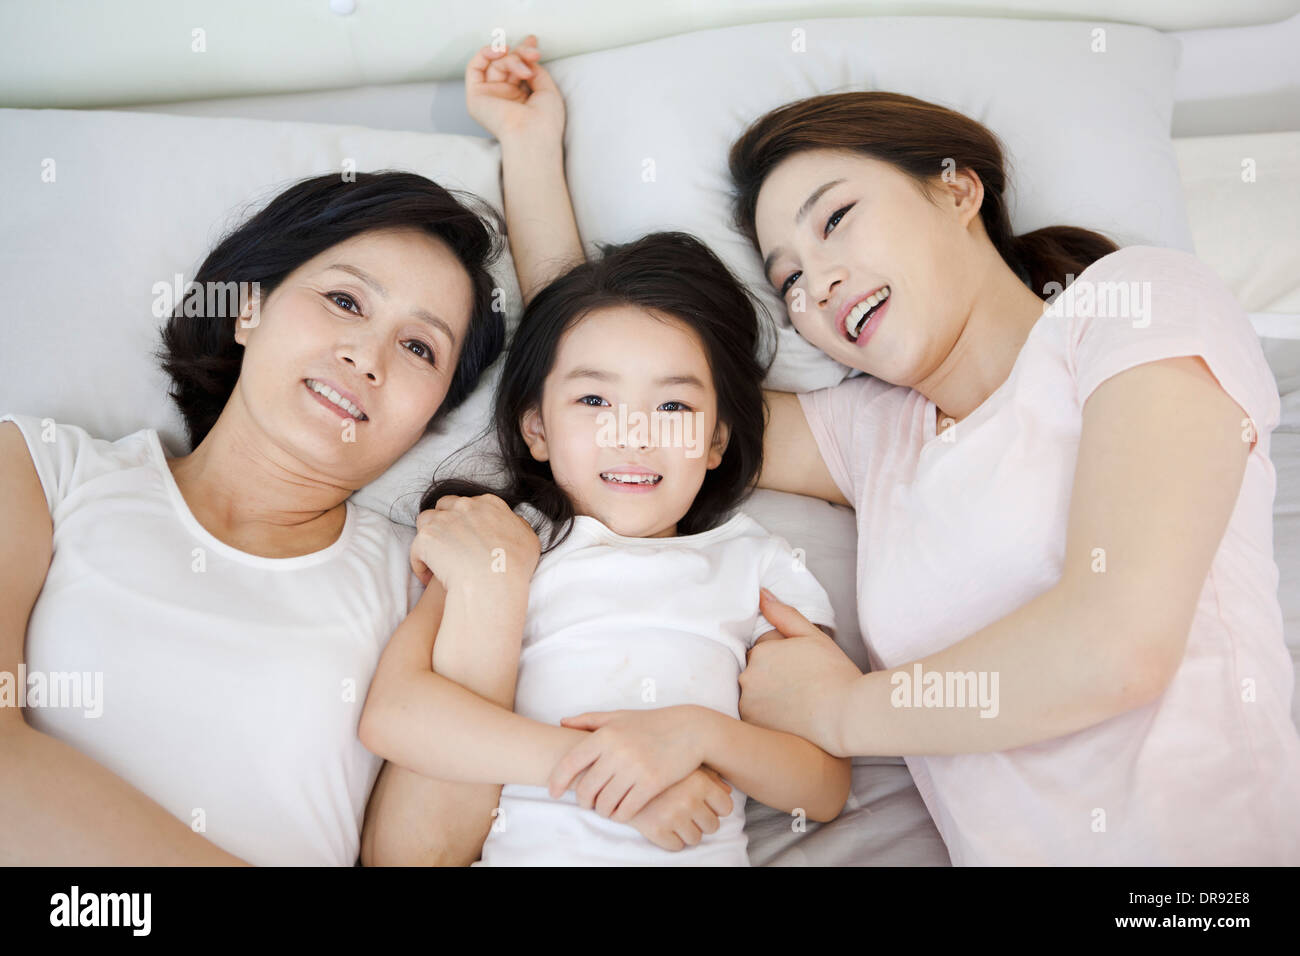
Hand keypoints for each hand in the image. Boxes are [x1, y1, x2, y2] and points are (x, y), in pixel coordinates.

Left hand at [409, 494, 539, 594]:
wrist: (493, 581)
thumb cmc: (515, 565)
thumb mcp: (529, 538)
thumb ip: (518, 526)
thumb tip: (513, 523)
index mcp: (489, 504)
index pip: (470, 503)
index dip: (466, 520)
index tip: (468, 536)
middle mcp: (464, 506)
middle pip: (445, 506)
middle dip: (445, 522)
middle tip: (450, 545)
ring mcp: (443, 520)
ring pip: (426, 520)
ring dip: (430, 536)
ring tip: (436, 557)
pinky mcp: (426, 538)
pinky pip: (416, 549)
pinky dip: (421, 563)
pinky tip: (430, 577)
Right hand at [465, 34, 565, 144]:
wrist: (533, 135)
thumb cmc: (545, 121)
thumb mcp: (546, 89)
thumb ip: (534, 69)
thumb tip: (526, 57)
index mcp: (521, 98)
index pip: (517, 68)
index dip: (524, 52)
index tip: (533, 42)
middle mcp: (504, 97)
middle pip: (507, 63)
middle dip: (521, 53)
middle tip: (534, 54)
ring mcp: (490, 97)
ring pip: (495, 64)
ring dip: (511, 59)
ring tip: (524, 70)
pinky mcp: (476, 97)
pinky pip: (474, 68)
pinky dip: (484, 54)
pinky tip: (498, 51)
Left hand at [548, 705, 708, 821]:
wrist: (690, 730)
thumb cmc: (652, 723)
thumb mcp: (619, 716)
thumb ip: (589, 720)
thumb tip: (562, 722)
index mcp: (605, 734)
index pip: (570, 762)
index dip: (557, 781)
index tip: (554, 792)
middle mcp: (617, 751)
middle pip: (586, 788)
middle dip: (583, 801)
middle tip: (588, 803)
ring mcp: (635, 768)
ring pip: (605, 803)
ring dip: (602, 811)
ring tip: (605, 808)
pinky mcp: (652, 783)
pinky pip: (627, 810)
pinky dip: (620, 816)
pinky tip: (621, 812)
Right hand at [624, 767, 734, 851]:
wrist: (620, 773)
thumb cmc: (657, 766)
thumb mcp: (684, 764)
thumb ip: (709, 776)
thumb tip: (727, 792)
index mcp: (699, 782)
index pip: (726, 807)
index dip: (716, 808)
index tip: (704, 804)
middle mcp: (689, 800)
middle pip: (712, 826)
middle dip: (701, 821)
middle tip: (686, 812)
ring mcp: (672, 816)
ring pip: (695, 838)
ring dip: (686, 831)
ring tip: (674, 817)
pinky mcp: (656, 830)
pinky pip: (676, 846)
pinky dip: (671, 839)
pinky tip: (663, 824)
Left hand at [739, 589, 860, 754]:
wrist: (846, 716)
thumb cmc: (835, 676)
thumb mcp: (813, 636)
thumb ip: (784, 614)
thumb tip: (761, 595)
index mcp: (761, 650)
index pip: (763, 650)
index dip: (784, 659)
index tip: (801, 669)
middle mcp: (748, 675)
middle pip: (755, 672)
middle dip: (772, 677)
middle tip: (801, 687)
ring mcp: (748, 702)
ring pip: (753, 695)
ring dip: (767, 697)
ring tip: (797, 705)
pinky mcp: (752, 725)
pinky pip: (754, 716)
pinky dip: (766, 717)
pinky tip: (789, 719)